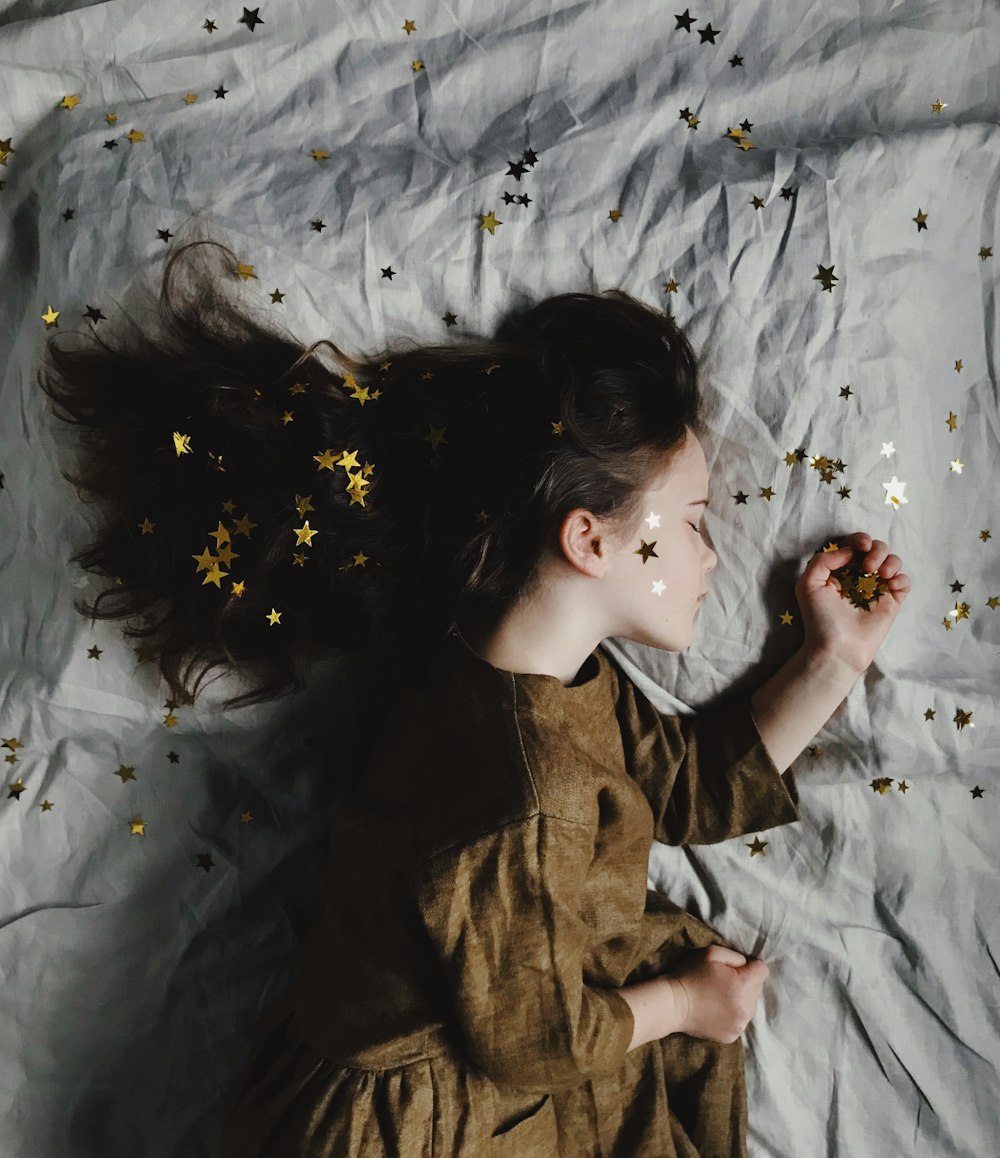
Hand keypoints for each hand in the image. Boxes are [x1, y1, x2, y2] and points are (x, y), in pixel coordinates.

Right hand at [664, 945, 768, 1043]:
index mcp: (744, 986)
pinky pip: (741, 1021)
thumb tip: (747, 965)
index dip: (750, 965)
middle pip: (758, 989)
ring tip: (720, 996)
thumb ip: (736, 956)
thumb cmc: (691, 974)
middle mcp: (747, 1008)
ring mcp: (740, 1025)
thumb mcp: (712, 953)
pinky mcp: (732, 1036)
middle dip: (746, 982)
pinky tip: (717, 1010)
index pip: (762, 970)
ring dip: (741, 999)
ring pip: (751, 1006)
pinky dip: (733, 1014)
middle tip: (724, 981)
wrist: (672, 1004)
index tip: (734, 968)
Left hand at [794, 531, 911, 676]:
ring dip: (890, 560)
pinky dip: (901, 577)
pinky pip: (905, 581)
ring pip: (893, 561)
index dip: (860, 539)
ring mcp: (877, 588)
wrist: (837, 647)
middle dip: (876, 550)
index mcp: (840, 569)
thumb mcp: (808, 584)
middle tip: (868, 566)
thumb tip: (849, 551)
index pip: (854, 544)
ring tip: (879, 574)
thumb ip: (823, 560)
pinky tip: (890, 584)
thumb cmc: (819, 618)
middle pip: (877, 548)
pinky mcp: (892, 601)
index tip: (861, 546)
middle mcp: (860, 576)